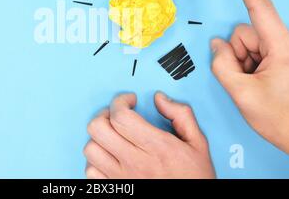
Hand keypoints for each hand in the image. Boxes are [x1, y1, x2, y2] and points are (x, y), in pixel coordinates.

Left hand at [83, 93, 214, 178]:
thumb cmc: (194, 178)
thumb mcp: (198, 144)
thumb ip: (181, 115)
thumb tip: (159, 99)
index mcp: (157, 147)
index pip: (121, 117)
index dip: (120, 101)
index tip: (129, 100)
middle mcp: (136, 163)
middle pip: (98, 129)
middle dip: (105, 114)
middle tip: (117, 115)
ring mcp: (122, 178)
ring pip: (90, 149)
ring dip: (99, 137)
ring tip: (112, 135)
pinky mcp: (116, 190)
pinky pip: (91, 172)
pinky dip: (95, 161)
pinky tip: (109, 156)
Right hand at [211, 0, 288, 168]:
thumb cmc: (285, 120)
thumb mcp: (242, 95)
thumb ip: (222, 65)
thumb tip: (217, 45)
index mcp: (284, 48)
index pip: (259, 7)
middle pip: (247, 33)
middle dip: (238, 54)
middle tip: (245, 80)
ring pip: (254, 43)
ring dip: (247, 62)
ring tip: (258, 85)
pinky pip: (264, 50)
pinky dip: (257, 65)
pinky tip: (265, 83)